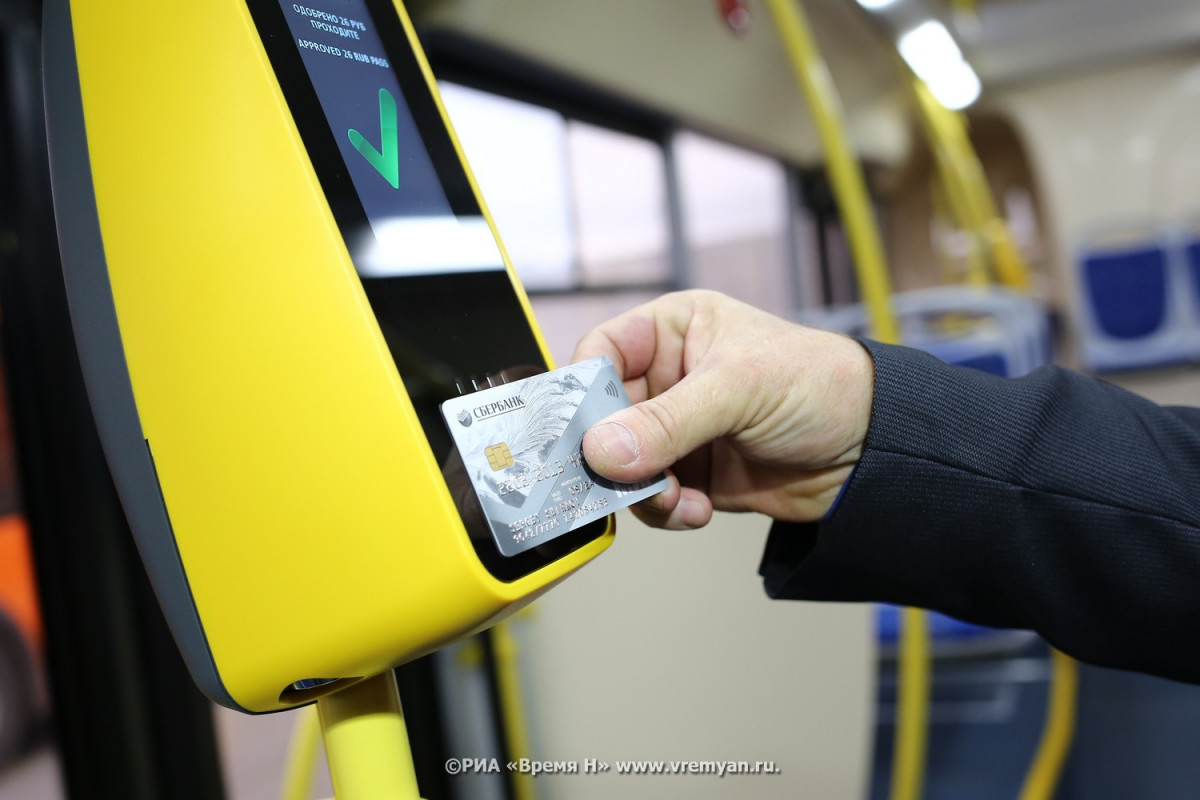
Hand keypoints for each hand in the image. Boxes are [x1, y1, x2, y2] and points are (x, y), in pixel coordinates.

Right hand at [571, 290, 873, 528]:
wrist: (874, 450)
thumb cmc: (820, 385)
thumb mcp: (739, 389)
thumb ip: (668, 421)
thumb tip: (602, 452)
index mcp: (673, 331)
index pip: (601, 353)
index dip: (584, 390)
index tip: (580, 431)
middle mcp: (669, 378)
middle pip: (603, 419)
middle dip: (612, 456)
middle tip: (621, 479)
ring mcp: (679, 430)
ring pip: (622, 466)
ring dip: (641, 492)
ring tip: (674, 499)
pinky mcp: (694, 475)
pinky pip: (653, 498)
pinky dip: (666, 512)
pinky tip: (698, 511)